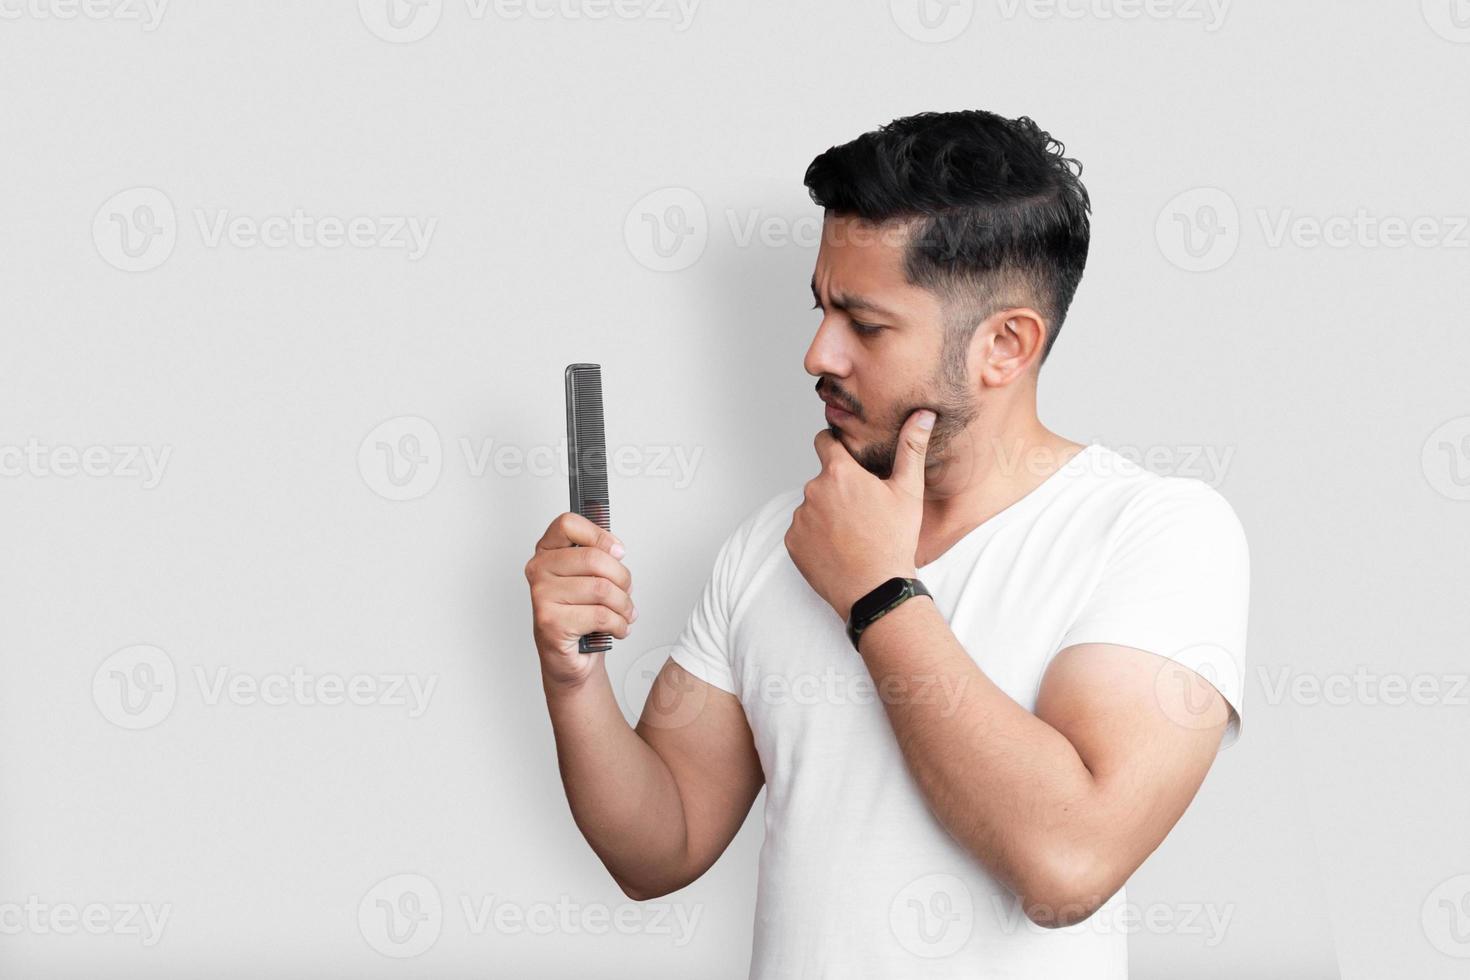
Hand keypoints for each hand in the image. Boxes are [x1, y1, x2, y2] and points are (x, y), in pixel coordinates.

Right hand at [525, 513, 635, 687]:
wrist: (570, 657)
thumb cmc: (581, 614)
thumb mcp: (590, 578)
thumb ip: (599, 556)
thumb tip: (615, 548)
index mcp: (547, 552)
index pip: (568, 524)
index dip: (599, 535)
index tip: (617, 551)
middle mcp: (539, 570)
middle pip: (593, 558)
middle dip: (622, 578)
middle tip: (626, 591)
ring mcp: (542, 596)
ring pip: (601, 589)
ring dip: (624, 605)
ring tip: (624, 613)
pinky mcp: (551, 622)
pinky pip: (600, 615)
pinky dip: (619, 624)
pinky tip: (618, 628)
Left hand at [785, 409, 934, 620]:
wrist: (876, 590)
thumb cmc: (894, 541)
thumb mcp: (908, 492)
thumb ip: (910, 448)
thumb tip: (922, 415)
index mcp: (839, 472)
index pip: (824, 441)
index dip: (835, 446)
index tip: (847, 458)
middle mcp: (813, 490)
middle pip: (822, 479)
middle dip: (838, 489)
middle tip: (862, 511)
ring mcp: (800, 517)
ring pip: (812, 506)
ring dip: (827, 513)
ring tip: (852, 534)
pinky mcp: (792, 542)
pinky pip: (802, 530)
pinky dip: (816, 536)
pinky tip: (838, 548)